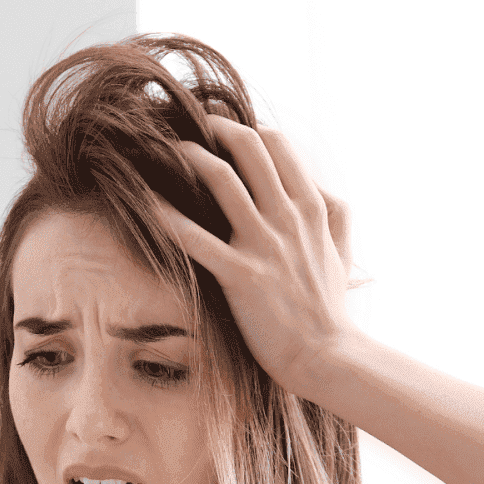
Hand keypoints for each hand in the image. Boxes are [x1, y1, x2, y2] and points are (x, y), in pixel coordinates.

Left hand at [149, 114, 358, 395]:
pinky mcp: (240, 276)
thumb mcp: (342, 251)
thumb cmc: (329, 307)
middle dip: (213, 129)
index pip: (278, 144)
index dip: (247, 127)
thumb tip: (318, 186)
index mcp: (312, 208)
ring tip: (161, 151)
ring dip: (189, 158)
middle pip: (248, 148)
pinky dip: (164, 215)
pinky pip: (194, 237)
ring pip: (222, 179)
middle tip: (186, 127)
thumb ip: (333, 213)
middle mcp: (288, 218)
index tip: (223, 129)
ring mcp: (264, 245)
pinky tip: (141, 201)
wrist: (326, 356)